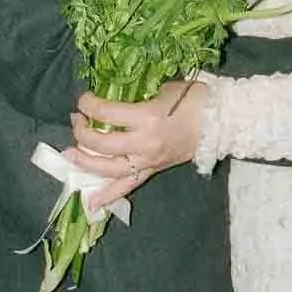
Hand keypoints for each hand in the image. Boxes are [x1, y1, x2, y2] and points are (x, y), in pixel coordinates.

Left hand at [62, 79, 208, 209]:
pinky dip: (108, 196)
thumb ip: (139, 97)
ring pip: (107, 169)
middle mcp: (144, 143)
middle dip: (82, 131)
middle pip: (101, 143)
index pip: (107, 113)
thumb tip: (116, 99)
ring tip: (70, 154)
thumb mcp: (165, 89)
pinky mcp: (153, 171)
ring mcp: (148, 161)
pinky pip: (127, 186)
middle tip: (76, 120)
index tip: (83, 99)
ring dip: (85, 162)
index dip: (89, 104)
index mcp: (147, 118)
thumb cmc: (195, 100)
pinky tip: (90, 202)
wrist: (221, 122)